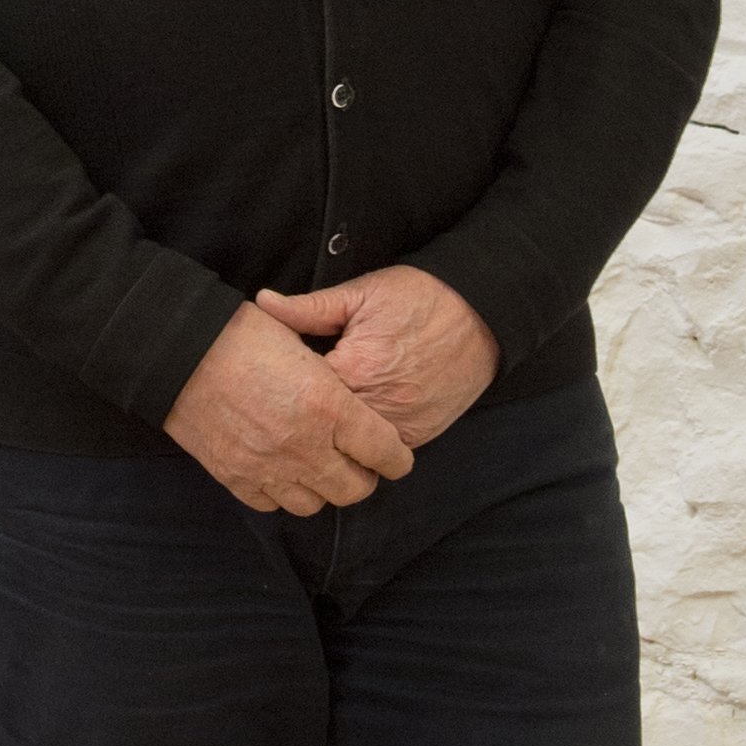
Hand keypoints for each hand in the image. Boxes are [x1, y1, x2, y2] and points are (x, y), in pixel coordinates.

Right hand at [165, 299, 413, 517]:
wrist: (176, 351)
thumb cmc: (239, 334)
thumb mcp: (300, 342)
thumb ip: (331, 379)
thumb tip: (349, 396)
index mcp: (327, 405)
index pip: (384, 451)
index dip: (398, 458)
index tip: (397, 457)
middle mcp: (303, 444)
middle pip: (355, 489)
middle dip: (364, 477)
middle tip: (358, 461)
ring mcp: (267, 467)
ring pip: (315, 505)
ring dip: (322, 488)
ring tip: (317, 466)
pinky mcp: (236, 478)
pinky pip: (272, 505)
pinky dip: (282, 492)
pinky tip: (281, 470)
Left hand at [255, 265, 499, 450]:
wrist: (482, 315)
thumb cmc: (420, 298)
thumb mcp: (362, 294)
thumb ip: (310, 308)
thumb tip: (263, 302)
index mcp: (354, 369)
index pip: (300, 395)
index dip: (281, 390)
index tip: (270, 381)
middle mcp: (377, 406)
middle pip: (322, 429)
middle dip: (302, 420)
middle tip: (284, 407)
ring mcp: (401, 426)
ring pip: (349, 448)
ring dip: (332, 436)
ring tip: (314, 419)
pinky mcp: (419, 435)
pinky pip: (380, 451)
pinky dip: (362, 443)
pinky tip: (349, 426)